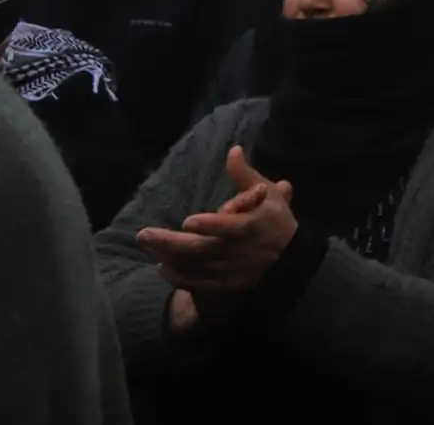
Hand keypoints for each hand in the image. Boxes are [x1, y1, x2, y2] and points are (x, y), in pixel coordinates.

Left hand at [137, 147, 297, 302]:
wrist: (290, 259)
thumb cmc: (273, 220)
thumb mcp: (266, 194)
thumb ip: (245, 175)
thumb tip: (233, 149)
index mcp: (253, 226)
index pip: (230, 228)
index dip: (210, 225)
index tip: (186, 221)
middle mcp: (241, 251)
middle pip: (201, 249)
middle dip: (169, 243)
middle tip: (142, 234)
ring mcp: (232, 271)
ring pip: (195, 266)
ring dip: (168, 258)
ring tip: (148, 246)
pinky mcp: (226, 285)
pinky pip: (197, 283)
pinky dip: (178, 276)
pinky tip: (162, 266)